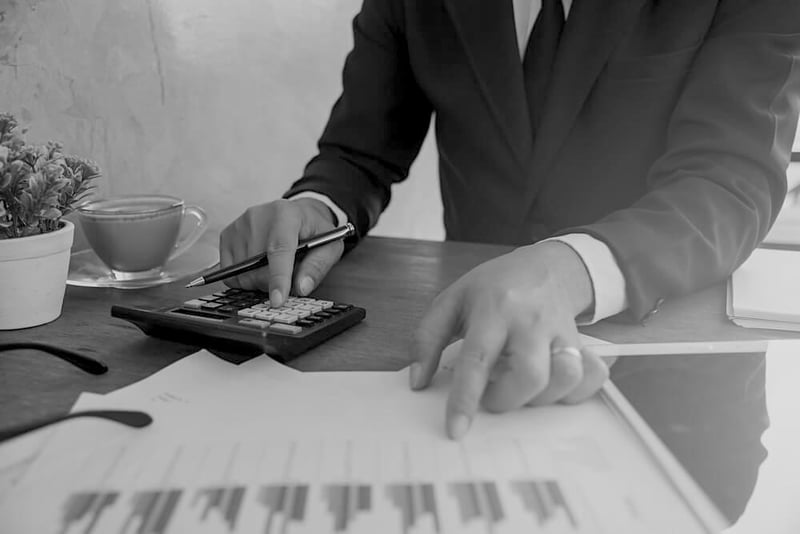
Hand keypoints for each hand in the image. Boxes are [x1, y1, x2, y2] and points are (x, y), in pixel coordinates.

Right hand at [219, 197, 342, 305]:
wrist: (298, 213)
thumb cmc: (313, 230)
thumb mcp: (329, 246)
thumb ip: (317, 266)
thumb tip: (301, 288)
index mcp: (287, 214)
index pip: (279, 249)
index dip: (278, 278)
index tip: (278, 300)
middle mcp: (258, 216)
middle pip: (258, 267)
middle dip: (273, 284)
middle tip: (288, 277)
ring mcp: (240, 225)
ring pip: (242, 273)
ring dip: (259, 282)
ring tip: (274, 268)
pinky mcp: (227, 235)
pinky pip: (230, 272)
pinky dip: (245, 278)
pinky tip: (258, 267)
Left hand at [409, 241, 610, 438]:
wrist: (548, 265)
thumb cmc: (495, 287)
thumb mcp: (451, 300)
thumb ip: (427, 339)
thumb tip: (418, 381)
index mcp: (493, 309)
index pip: (477, 359)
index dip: (466, 398)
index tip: (456, 429)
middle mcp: (531, 321)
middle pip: (529, 376)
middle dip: (507, 400)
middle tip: (492, 396)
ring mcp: (561, 331)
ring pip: (564, 378)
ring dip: (540, 398)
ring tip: (521, 389)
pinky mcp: (582, 342)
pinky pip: (589, 376)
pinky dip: (575, 391)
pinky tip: (554, 386)